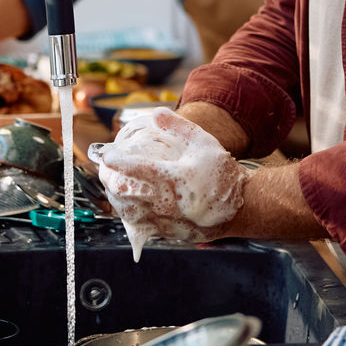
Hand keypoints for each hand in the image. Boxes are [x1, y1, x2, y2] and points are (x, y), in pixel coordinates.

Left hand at [88, 107, 246, 247]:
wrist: (242, 207)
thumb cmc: (222, 173)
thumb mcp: (203, 142)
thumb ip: (179, 126)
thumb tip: (156, 113)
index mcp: (174, 178)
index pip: (137, 168)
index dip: (117, 160)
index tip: (107, 154)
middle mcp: (167, 201)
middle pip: (126, 193)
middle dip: (110, 180)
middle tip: (104, 170)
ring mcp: (167, 220)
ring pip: (130, 212)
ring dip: (117, 199)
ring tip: (112, 187)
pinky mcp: (169, 232)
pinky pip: (142, 225)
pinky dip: (131, 214)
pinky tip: (128, 205)